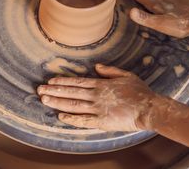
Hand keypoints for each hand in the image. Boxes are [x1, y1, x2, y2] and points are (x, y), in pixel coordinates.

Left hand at [37, 64, 159, 131]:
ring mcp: (98, 108)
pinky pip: (83, 120)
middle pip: (71, 92)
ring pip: (73, 104)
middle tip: (39, 90)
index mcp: (101, 84)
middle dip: (54, 91)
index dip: (62, 81)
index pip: (77, 82)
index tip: (50, 81)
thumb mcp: (126, 75)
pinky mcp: (102, 121)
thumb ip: (110, 71)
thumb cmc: (140, 92)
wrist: (149, 109)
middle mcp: (96, 95)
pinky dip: (71, 118)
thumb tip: (97, 66)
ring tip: (44, 100)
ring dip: (57, 102)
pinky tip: (60, 116)